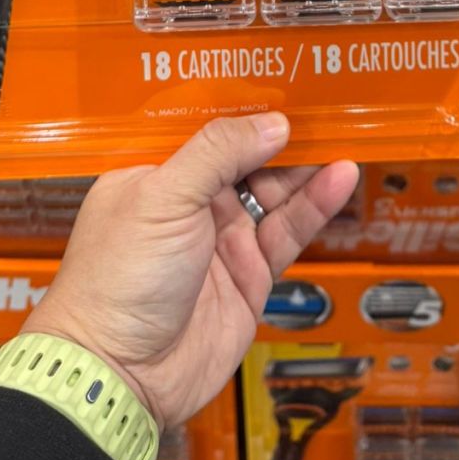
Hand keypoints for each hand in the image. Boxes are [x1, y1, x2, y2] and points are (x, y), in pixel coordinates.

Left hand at [24, 113, 357, 431]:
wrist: (122, 375)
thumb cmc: (117, 283)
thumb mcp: (164, 198)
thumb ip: (218, 154)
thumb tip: (271, 123)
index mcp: (153, 175)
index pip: (204, 129)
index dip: (241, 108)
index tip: (279, 84)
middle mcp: (187, 204)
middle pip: (245, 159)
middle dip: (281, 136)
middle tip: (323, 109)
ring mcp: (219, 241)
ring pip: (273, 193)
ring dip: (306, 168)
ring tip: (341, 138)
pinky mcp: (248, 276)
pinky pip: (287, 233)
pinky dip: (314, 206)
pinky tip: (337, 180)